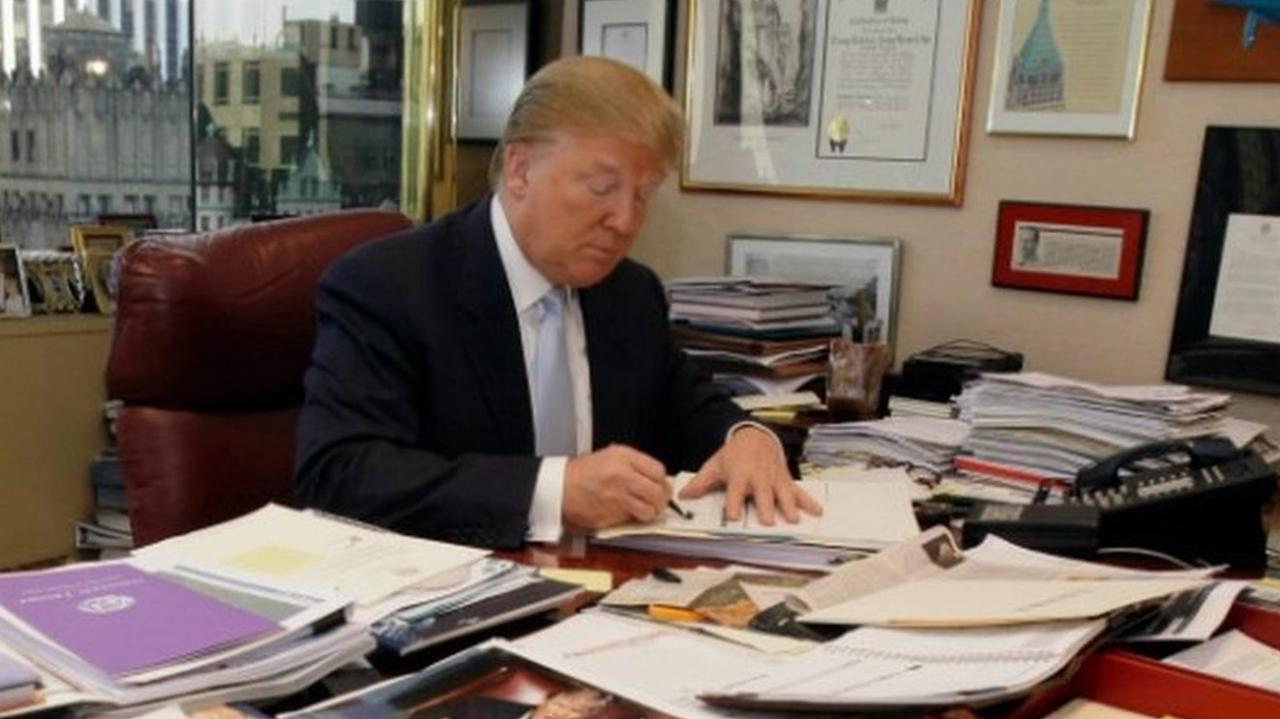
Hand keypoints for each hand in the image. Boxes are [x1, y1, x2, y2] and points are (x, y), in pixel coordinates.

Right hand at [563, 444, 669, 529]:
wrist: (559, 487)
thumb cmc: (582, 472)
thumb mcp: (610, 456)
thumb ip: (634, 465)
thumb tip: (656, 478)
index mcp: (623, 457)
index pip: (658, 471)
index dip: (663, 481)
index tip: (661, 485)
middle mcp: (623, 476)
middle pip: (658, 492)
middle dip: (662, 499)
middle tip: (659, 501)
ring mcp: (618, 497)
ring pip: (649, 509)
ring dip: (651, 512)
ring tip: (646, 510)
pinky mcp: (611, 515)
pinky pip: (633, 519)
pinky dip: (634, 519)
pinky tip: (629, 513)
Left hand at [679, 426, 821, 524]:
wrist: (755, 436)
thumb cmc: (733, 454)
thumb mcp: (714, 466)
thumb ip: (700, 483)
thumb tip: (683, 497)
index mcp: (739, 476)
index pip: (735, 492)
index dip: (732, 504)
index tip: (731, 516)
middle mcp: (758, 478)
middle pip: (762, 495)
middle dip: (766, 507)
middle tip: (768, 522)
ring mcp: (774, 479)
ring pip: (783, 494)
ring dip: (788, 506)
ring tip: (793, 520)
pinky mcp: (785, 480)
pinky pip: (798, 491)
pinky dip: (808, 501)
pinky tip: (817, 511)